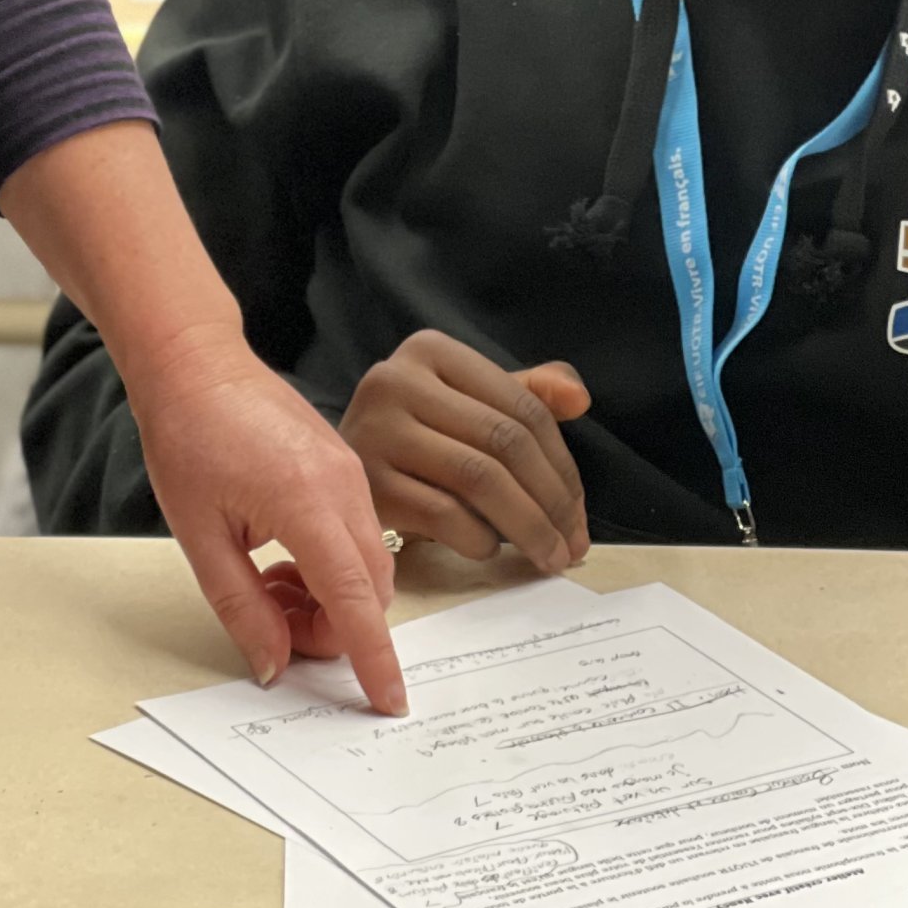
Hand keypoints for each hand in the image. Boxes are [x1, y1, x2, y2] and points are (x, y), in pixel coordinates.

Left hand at [128, 326, 408, 713]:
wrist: (196, 364)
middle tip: (274, 628)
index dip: (374, 657)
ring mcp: (350, 473)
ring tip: (266, 586)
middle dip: (334, 629)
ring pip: (367, 563)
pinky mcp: (344, 466)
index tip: (389, 702)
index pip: (357, 600)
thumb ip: (243, 609)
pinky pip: (356, 535)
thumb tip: (275, 666)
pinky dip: (329, 565)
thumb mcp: (200, 537)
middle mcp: (344, 487)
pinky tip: (279, 558)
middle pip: (371, 589)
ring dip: (329, 597)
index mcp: (309, 503)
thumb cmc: (188, 437)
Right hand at [339, 330, 591, 574]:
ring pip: (479, 478)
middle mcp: (396, 380)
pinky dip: (479, 538)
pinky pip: (444, 514)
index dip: (564, 467)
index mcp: (430, 351)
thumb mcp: (469, 405)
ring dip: (527, 527)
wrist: (327, 476)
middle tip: (573, 545)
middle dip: (552, 502)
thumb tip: (577, 399)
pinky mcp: (364, 482)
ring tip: (549, 556)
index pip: (521, 407)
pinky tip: (490, 548)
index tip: (580, 515)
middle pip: (503, 442)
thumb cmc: (416, 440)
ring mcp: (374, 429)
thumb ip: (527, 396)